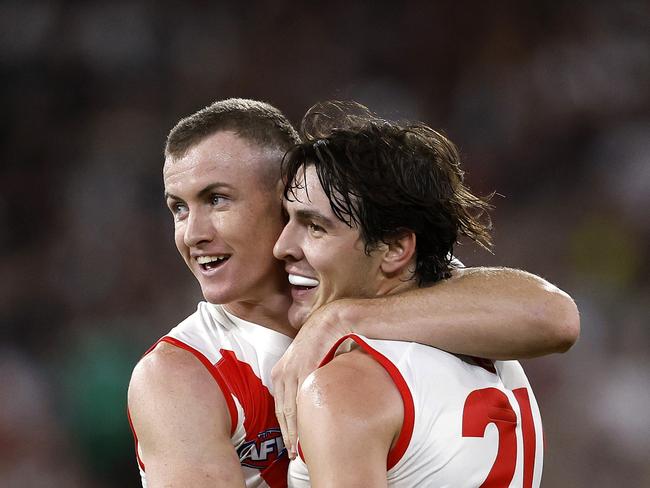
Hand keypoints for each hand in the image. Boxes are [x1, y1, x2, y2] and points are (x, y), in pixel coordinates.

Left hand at [271, 301, 350, 458]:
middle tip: (293, 454)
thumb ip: (304, 378)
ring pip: (291, 410)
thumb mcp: (307, 361)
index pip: (279, 406)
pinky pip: (305, 399)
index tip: (289, 444)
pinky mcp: (305, 370)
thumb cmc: (323, 340)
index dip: (284, 427)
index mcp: (280, 371)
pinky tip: (312, 430)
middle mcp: (282, 372)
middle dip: (287, 435)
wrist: (332, 321)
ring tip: (300, 450)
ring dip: (295, 432)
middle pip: (282, 412)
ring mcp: (292, 371)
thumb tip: (310, 397)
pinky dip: (306, 417)